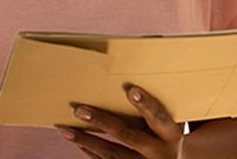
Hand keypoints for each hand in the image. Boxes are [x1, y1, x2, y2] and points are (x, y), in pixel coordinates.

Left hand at [58, 85, 182, 158]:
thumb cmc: (163, 138)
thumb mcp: (165, 129)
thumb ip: (150, 113)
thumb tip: (121, 84)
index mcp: (172, 136)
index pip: (160, 117)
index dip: (146, 104)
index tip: (131, 89)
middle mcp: (161, 154)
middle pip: (129, 136)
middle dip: (102, 121)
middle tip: (79, 110)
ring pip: (112, 154)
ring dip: (86, 140)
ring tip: (64, 130)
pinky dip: (90, 151)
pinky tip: (76, 140)